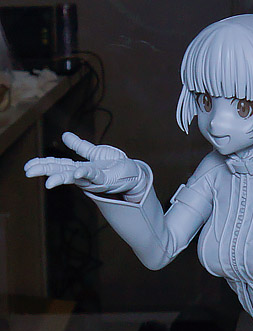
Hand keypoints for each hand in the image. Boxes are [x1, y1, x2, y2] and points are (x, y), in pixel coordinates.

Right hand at [24, 132, 145, 196]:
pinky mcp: (106, 180)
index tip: (28, 166)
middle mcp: (84, 176)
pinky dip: (84, 175)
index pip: (58, 165)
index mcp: (80, 169)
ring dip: (60, 178)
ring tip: (48, 182)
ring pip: (74, 177)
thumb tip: (64, 136)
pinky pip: (93, 176)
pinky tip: (76, 174)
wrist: (135, 176)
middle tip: (28, 172)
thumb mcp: (95, 154)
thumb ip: (80, 147)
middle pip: (61, 171)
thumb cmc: (116, 166)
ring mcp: (94, 179)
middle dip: (45, 171)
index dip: (43, 164)